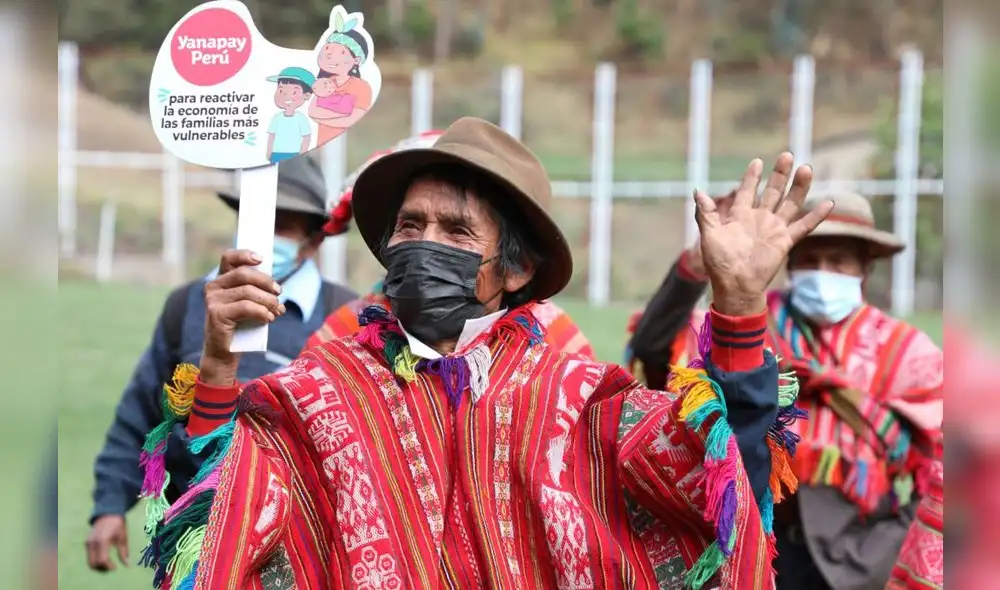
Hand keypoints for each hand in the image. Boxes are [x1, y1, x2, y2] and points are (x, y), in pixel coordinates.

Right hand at [85, 515, 128, 571]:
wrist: (108, 513)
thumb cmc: (118, 525)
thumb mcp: (123, 537)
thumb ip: (123, 552)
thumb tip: (127, 565)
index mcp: (103, 540)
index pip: (103, 559)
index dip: (109, 566)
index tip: (115, 568)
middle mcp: (93, 542)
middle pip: (93, 563)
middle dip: (102, 568)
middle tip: (110, 568)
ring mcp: (88, 542)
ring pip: (89, 561)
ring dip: (98, 566)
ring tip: (107, 565)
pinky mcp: (86, 542)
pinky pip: (89, 556)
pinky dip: (95, 561)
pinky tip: (103, 559)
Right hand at [202, 249, 284, 384]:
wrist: (225, 353)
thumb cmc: (241, 325)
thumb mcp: (250, 303)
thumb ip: (257, 290)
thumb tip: (276, 286)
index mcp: (221, 280)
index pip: (229, 258)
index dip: (244, 254)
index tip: (261, 259)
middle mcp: (213, 287)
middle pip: (244, 274)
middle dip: (266, 282)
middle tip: (279, 292)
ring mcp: (213, 300)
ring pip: (248, 291)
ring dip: (268, 300)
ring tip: (277, 310)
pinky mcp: (216, 314)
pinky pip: (246, 307)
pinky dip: (262, 312)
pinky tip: (269, 319)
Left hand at [696, 153, 832, 315]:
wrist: (735, 285)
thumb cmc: (719, 263)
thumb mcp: (709, 234)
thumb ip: (705, 213)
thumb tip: (697, 190)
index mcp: (739, 216)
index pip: (747, 191)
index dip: (752, 177)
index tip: (757, 162)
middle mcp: (759, 219)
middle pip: (772, 191)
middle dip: (779, 174)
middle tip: (786, 155)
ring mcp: (774, 229)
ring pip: (790, 203)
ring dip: (799, 187)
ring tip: (806, 168)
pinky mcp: (785, 241)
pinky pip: (803, 226)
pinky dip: (816, 215)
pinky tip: (829, 202)